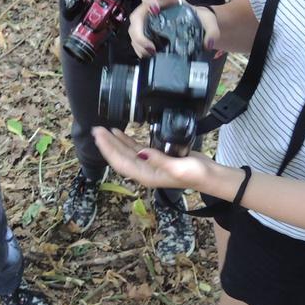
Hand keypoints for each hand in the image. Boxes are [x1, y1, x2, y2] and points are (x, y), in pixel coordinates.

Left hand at [92, 126, 212, 190]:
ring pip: (126, 151)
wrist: (209, 176)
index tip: (99, 137)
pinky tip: (119, 133)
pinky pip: (136, 148)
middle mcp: (144, 170)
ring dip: (114, 141)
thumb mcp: (177, 168)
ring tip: (103, 130)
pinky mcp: (155, 157)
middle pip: (120, 156)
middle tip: (95, 129)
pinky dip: (126, 141)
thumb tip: (141, 153)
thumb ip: (158, 160)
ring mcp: (149, 164)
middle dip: (107, 143)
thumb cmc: (195, 174)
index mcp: (146, 175)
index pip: (120, 162)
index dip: (108, 149)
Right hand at [139, 0, 220, 53]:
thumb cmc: (200, 19)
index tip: (155, 10)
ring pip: (133, 29)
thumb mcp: (209, 21)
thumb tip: (207, 43)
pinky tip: (149, 56)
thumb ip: (212, 30)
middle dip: (139, 31)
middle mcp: (152, 7)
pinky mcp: (147, 33)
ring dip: (138, 43)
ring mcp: (147, 20)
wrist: (198, 29)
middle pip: (137, 14)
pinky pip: (136, 40)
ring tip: (151, 53)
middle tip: (151, 46)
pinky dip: (140, 49)